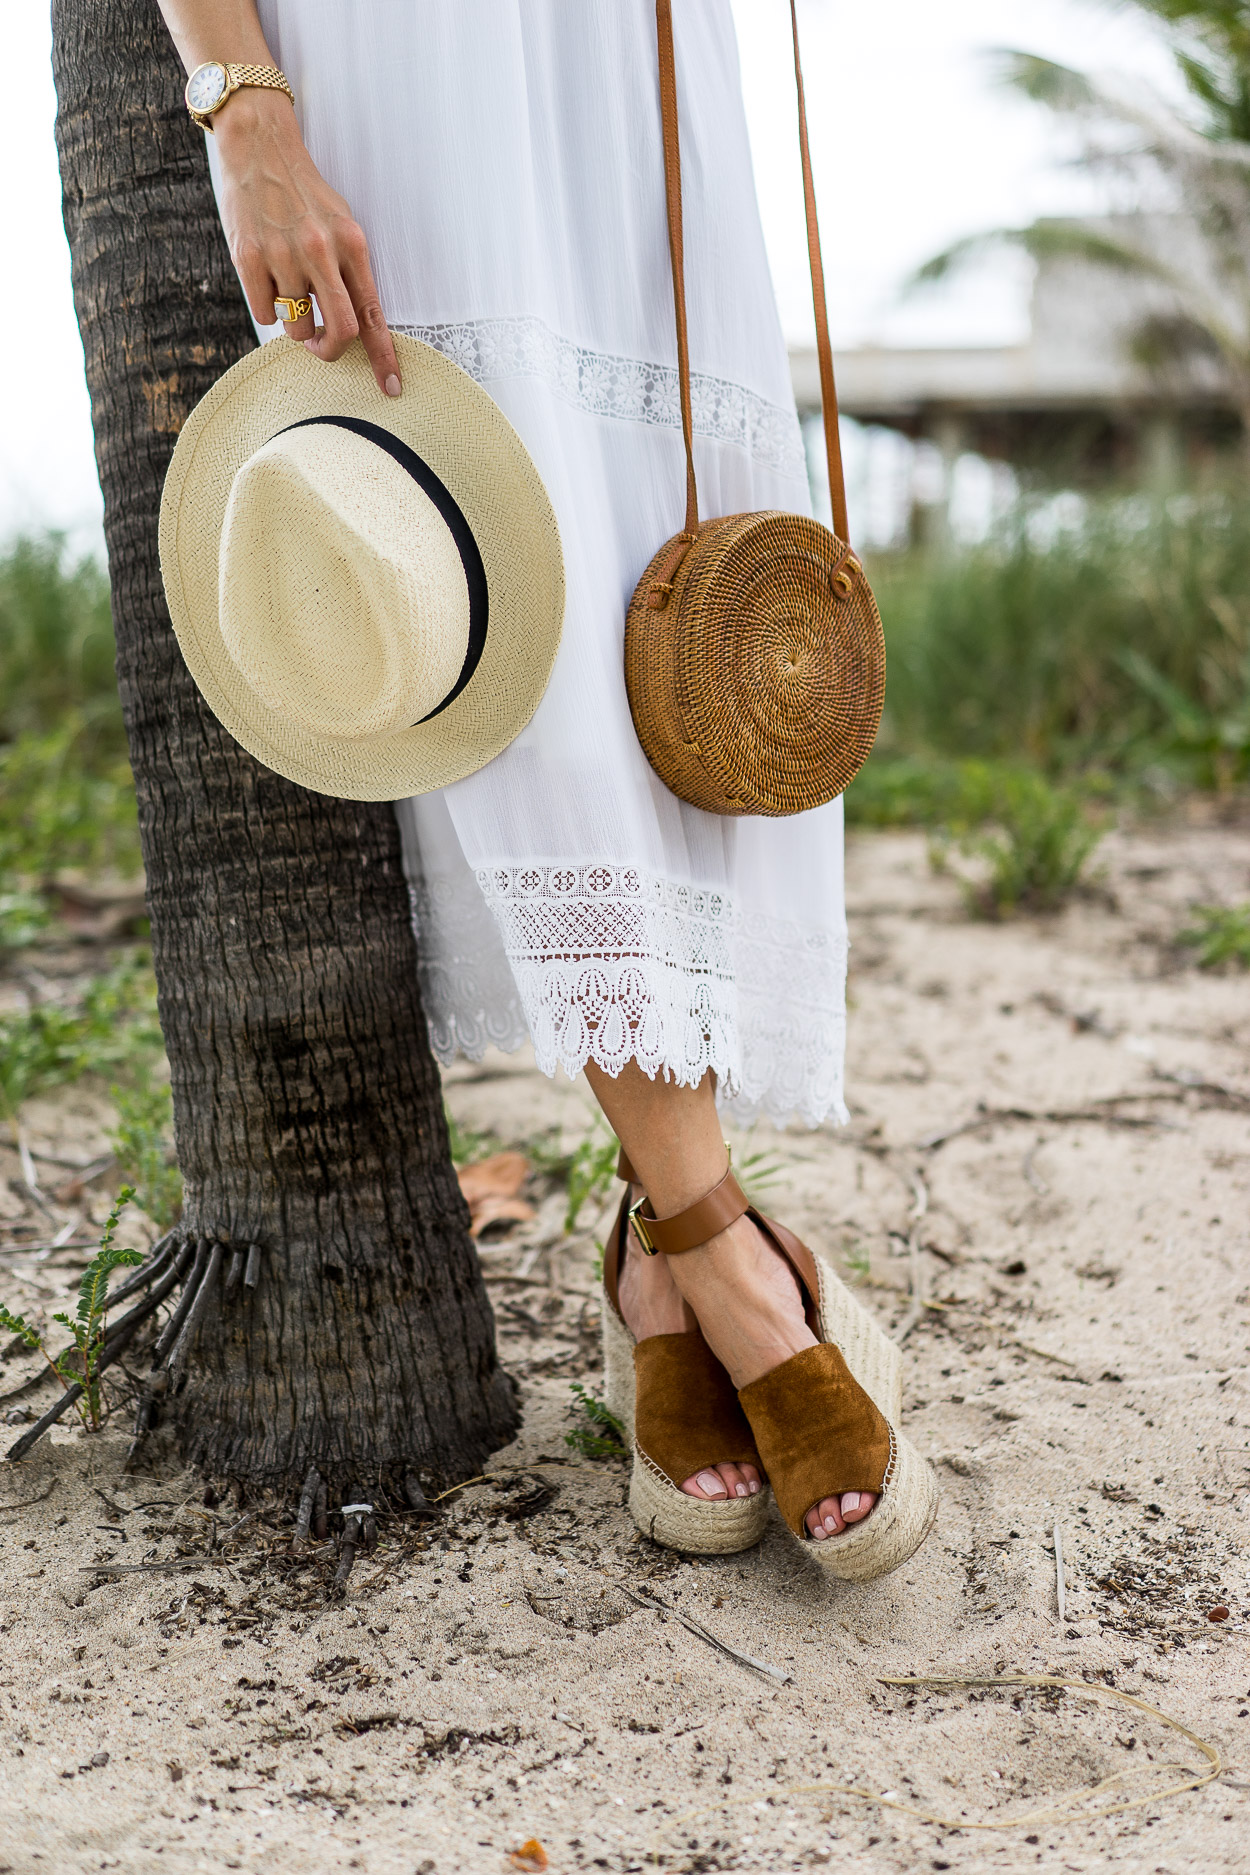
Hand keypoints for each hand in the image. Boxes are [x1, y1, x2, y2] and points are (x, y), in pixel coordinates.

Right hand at [213, 90, 400, 395]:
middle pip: (340, 331)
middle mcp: (321, 251)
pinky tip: (265, 279)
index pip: (373, 313)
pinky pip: (264, 314)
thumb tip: (357, 330)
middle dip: (331, 351)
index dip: (384, 357)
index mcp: (352, 244)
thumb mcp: (340, 225)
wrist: (258, 146)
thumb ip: (350, 273)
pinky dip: (267, 308)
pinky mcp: (249, 257)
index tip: (392, 390)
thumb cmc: (303, 194)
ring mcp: (284, 254)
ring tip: (287, 293)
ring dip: (294, 326)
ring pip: (297, 328)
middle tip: (320, 347)